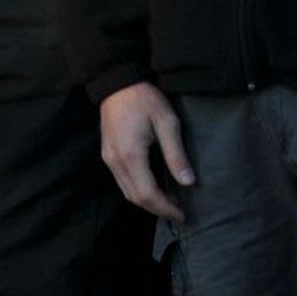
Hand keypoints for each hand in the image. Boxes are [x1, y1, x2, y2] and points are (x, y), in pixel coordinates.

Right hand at [98, 81, 194, 220]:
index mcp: (131, 155)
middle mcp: (116, 162)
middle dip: (158, 209)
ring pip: (127, 192)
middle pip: (136, 198)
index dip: (166, 208)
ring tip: (169, 201)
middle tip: (179, 211)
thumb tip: (189, 182)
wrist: (117, 82)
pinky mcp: (107, 154)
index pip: (148, 194)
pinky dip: (138, 190)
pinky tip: (153, 186)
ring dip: (148, 202)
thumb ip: (176, 154)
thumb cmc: (144, 99)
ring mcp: (109, 158)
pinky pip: (122, 181)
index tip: (184, 214)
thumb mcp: (167, 122)